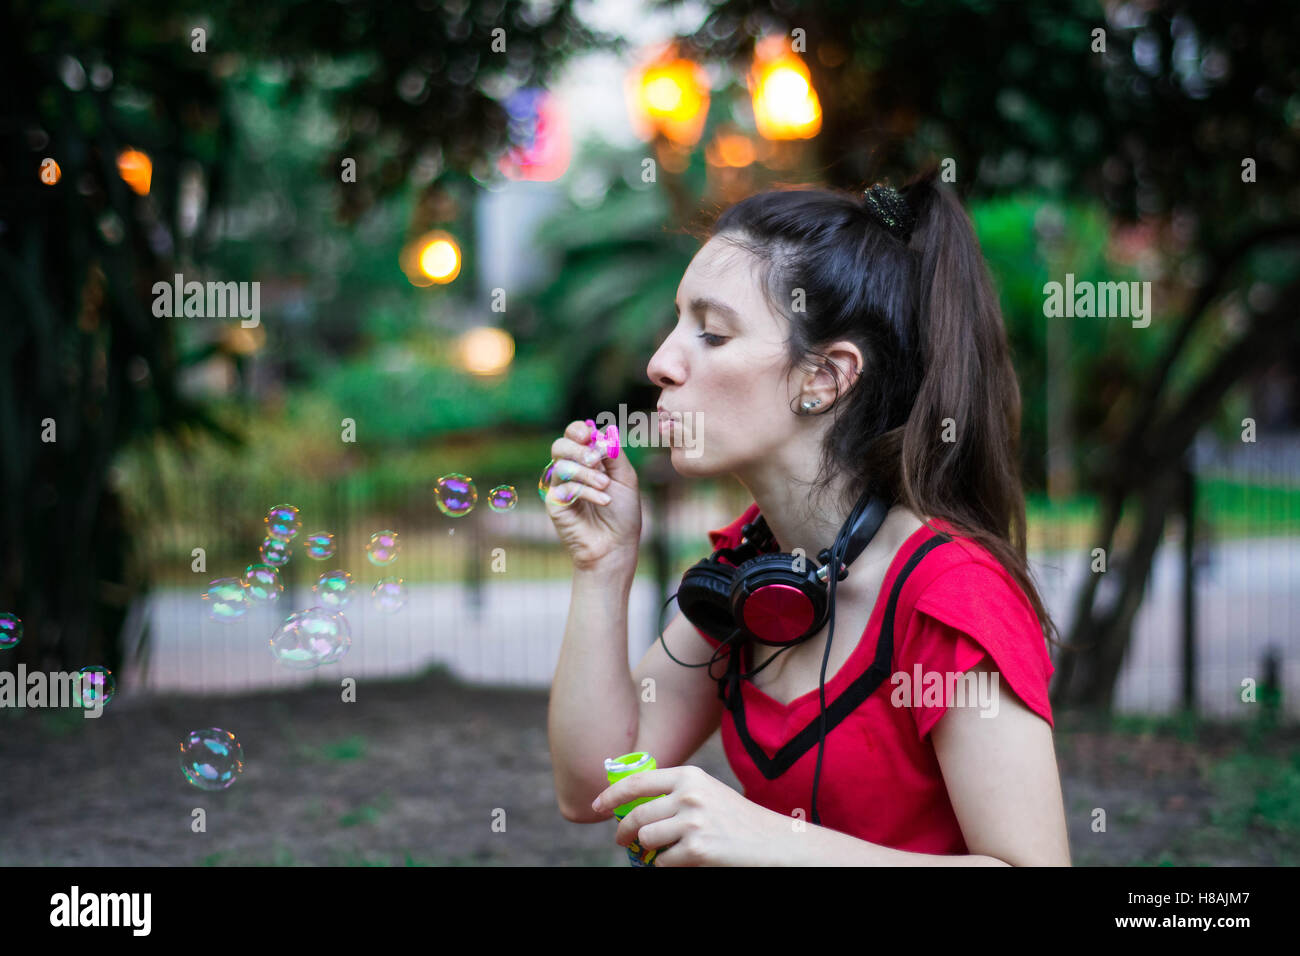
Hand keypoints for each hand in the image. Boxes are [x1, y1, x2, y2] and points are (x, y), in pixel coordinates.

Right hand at [545, 419, 641, 571]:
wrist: (616, 545)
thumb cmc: (623, 513)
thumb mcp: (625, 478)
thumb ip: (613, 454)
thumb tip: (603, 430)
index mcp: (587, 460)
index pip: (574, 435)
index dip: (578, 430)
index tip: (588, 434)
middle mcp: (571, 470)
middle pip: (560, 446)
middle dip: (577, 449)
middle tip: (594, 460)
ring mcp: (560, 487)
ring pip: (562, 466)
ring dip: (586, 473)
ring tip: (605, 486)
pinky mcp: (555, 504)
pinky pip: (565, 488)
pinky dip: (587, 491)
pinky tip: (604, 500)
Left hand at [591, 765, 785, 866]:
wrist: (772, 841)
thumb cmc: (737, 818)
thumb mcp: (707, 792)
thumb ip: (676, 793)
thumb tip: (633, 806)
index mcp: (689, 775)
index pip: (637, 782)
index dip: (611, 795)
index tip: (597, 806)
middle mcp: (689, 795)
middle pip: (637, 815)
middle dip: (623, 831)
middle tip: (621, 840)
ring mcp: (693, 822)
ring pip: (646, 839)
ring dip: (647, 850)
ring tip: (659, 851)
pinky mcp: (697, 850)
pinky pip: (662, 861)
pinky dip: (665, 865)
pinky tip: (680, 861)